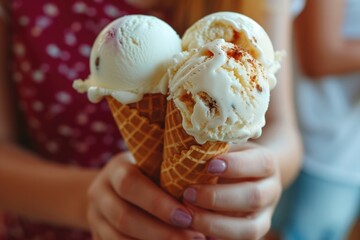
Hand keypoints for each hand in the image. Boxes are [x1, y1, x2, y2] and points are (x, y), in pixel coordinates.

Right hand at [87, 151, 204, 239]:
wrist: (111, 187)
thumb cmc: (143, 172)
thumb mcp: (151, 164)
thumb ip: (170, 172)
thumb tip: (209, 183)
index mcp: (116, 169)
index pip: (131, 184)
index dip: (158, 203)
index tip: (187, 216)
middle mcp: (100, 192)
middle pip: (125, 217)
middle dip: (161, 231)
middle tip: (194, 237)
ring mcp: (95, 216)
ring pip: (118, 238)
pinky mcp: (97, 234)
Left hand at [182, 143, 281, 239]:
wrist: (249, 176)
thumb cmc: (229, 157)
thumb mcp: (225, 148)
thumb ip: (214, 150)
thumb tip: (187, 157)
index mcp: (266, 163)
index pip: (260, 163)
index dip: (236, 166)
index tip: (210, 166)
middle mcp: (271, 190)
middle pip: (254, 197)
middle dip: (218, 198)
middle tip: (188, 194)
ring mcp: (265, 216)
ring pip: (250, 228)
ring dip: (215, 224)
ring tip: (187, 216)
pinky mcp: (254, 233)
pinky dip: (216, 238)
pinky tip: (194, 231)